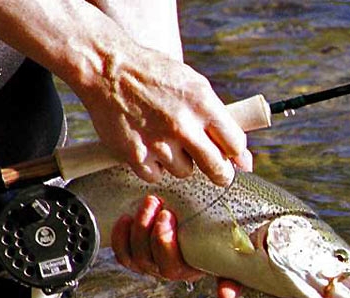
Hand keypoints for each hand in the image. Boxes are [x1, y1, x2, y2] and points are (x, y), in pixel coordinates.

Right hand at [77, 47, 246, 186]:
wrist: (107, 69)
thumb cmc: (153, 76)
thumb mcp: (194, 86)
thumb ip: (218, 119)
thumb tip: (242, 158)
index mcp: (202, 103)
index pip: (235, 144)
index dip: (235, 154)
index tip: (231, 157)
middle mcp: (183, 124)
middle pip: (216, 168)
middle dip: (220, 173)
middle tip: (216, 171)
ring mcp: (158, 142)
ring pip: (184, 172)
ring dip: (179, 162)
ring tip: (165, 140)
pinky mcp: (136, 155)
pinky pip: (156, 176)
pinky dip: (153, 166)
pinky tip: (147, 146)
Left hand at [111, 195, 242, 297]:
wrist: (215, 223)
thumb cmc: (226, 239)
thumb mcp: (235, 254)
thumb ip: (234, 275)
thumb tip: (226, 294)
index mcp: (190, 270)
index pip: (170, 267)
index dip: (163, 243)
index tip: (168, 215)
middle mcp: (167, 269)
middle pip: (147, 258)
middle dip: (147, 229)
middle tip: (155, 203)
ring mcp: (150, 261)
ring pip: (134, 254)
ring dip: (137, 227)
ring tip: (147, 203)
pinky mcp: (137, 252)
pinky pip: (122, 252)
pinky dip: (120, 236)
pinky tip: (125, 217)